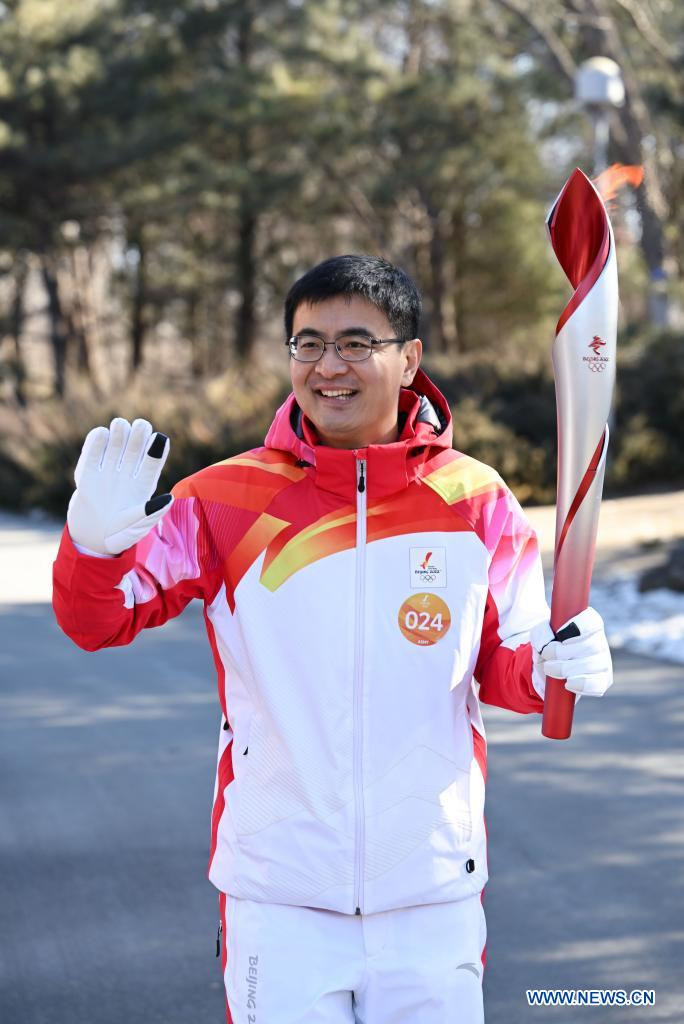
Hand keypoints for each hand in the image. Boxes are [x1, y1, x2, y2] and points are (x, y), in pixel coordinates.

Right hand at [67, 417, 172, 555]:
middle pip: (137, 446)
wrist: (89, 540)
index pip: (153, 461)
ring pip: (117, 442)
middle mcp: (127, 474)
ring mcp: (108, 471)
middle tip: (139, 427)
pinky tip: (102, 434)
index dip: (158, 448)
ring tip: (119, 427)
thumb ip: (150, 515)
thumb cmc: (118, 537)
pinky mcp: (88, 471)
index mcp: (143, 486)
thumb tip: (168, 499)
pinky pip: (94, 449)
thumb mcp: (134, 530)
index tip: (159, 438)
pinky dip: (97, 438)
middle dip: (139, 433)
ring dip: (120, 430)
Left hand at [531, 606, 612, 698]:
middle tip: (546, 654)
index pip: (591, 622)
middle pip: (589, 646)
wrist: (552, 666)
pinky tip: (567, 683)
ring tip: (549, 668)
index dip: (576, 627)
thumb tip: (546, 645)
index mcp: (590, 623)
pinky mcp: (604, 680)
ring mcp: (604, 662)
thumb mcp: (542, 634)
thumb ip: (542, 633)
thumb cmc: (550, 645)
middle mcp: (600, 642)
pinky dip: (580, 685)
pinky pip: (597, 684)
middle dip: (561, 652)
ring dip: (564, 669)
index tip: (559, 634)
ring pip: (590, 665)